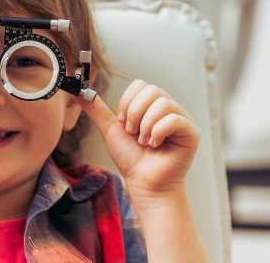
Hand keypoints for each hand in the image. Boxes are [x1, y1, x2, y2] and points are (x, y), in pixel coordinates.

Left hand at [75, 79, 198, 198]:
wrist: (143, 183)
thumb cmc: (131, 159)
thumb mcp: (110, 129)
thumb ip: (97, 110)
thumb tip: (78, 92)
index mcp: (152, 105)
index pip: (140, 85)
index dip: (127, 101)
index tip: (121, 121)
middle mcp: (169, 109)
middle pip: (152, 90)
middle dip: (134, 113)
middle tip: (132, 132)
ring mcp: (182, 119)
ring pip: (163, 103)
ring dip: (146, 125)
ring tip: (144, 141)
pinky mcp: (191, 133)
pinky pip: (175, 119)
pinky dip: (158, 132)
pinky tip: (155, 145)